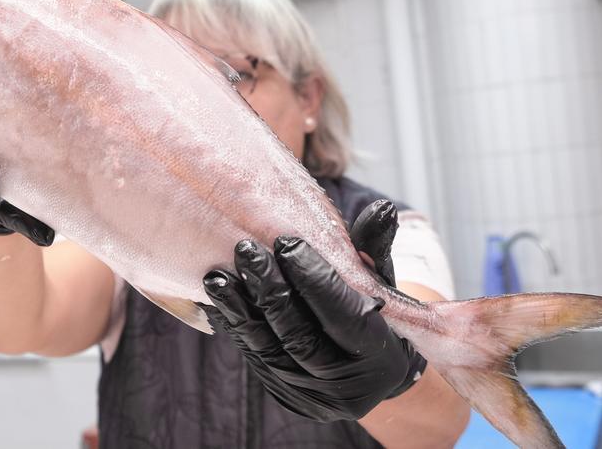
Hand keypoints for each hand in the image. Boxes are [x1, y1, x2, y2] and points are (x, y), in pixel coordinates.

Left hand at [198, 200, 425, 421]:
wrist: (366, 372)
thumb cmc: (375, 314)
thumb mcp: (383, 284)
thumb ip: (375, 248)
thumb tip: (382, 208)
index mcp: (379, 357)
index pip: (343, 316)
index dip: (314, 279)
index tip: (288, 243)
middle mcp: (344, 384)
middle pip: (299, 336)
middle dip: (270, 290)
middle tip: (246, 250)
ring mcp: (308, 393)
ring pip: (267, 349)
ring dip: (239, 308)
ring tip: (218, 275)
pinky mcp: (280, 390)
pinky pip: (251, 354)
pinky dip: (233, 323)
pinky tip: (218, 295)